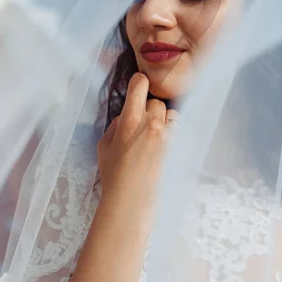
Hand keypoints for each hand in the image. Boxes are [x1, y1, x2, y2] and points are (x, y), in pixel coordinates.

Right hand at [97, 73, 177, 225]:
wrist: (132, 198)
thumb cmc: (114, 174)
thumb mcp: (104, 145)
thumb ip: (116, 124)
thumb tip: (126, 115)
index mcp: (130, 119)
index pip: (140, 85)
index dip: (139, 82)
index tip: (138, 86)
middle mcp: (151, 123)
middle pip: (156, 100)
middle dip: (148, 107)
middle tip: (140, 121)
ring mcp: (166, 135)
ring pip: (170, 113)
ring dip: (162, 118)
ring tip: (152, 133)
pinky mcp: (175, 146)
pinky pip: (176, 128)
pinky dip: (171, 130)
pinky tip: (161, 143)